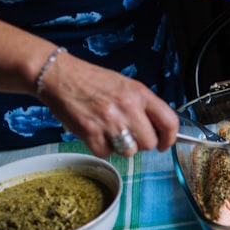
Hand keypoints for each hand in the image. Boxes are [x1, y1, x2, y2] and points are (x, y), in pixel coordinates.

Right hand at [36, 52, 178, 157]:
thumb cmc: (93, 81)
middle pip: (149, 143)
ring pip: (129, 151)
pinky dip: (102, 148)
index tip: (164, 144)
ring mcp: (109, 121)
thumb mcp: (126, 86)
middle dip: (141, 143)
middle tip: (129, 134)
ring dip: (121, 147)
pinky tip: (97, 134)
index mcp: (140, 94)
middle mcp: (127, 107)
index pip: (169, 122)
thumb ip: (144, 106)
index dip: (170, 138)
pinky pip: (106, 154)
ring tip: (110, 132)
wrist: (59, 75)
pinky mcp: (90, 132)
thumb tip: (158, 130)